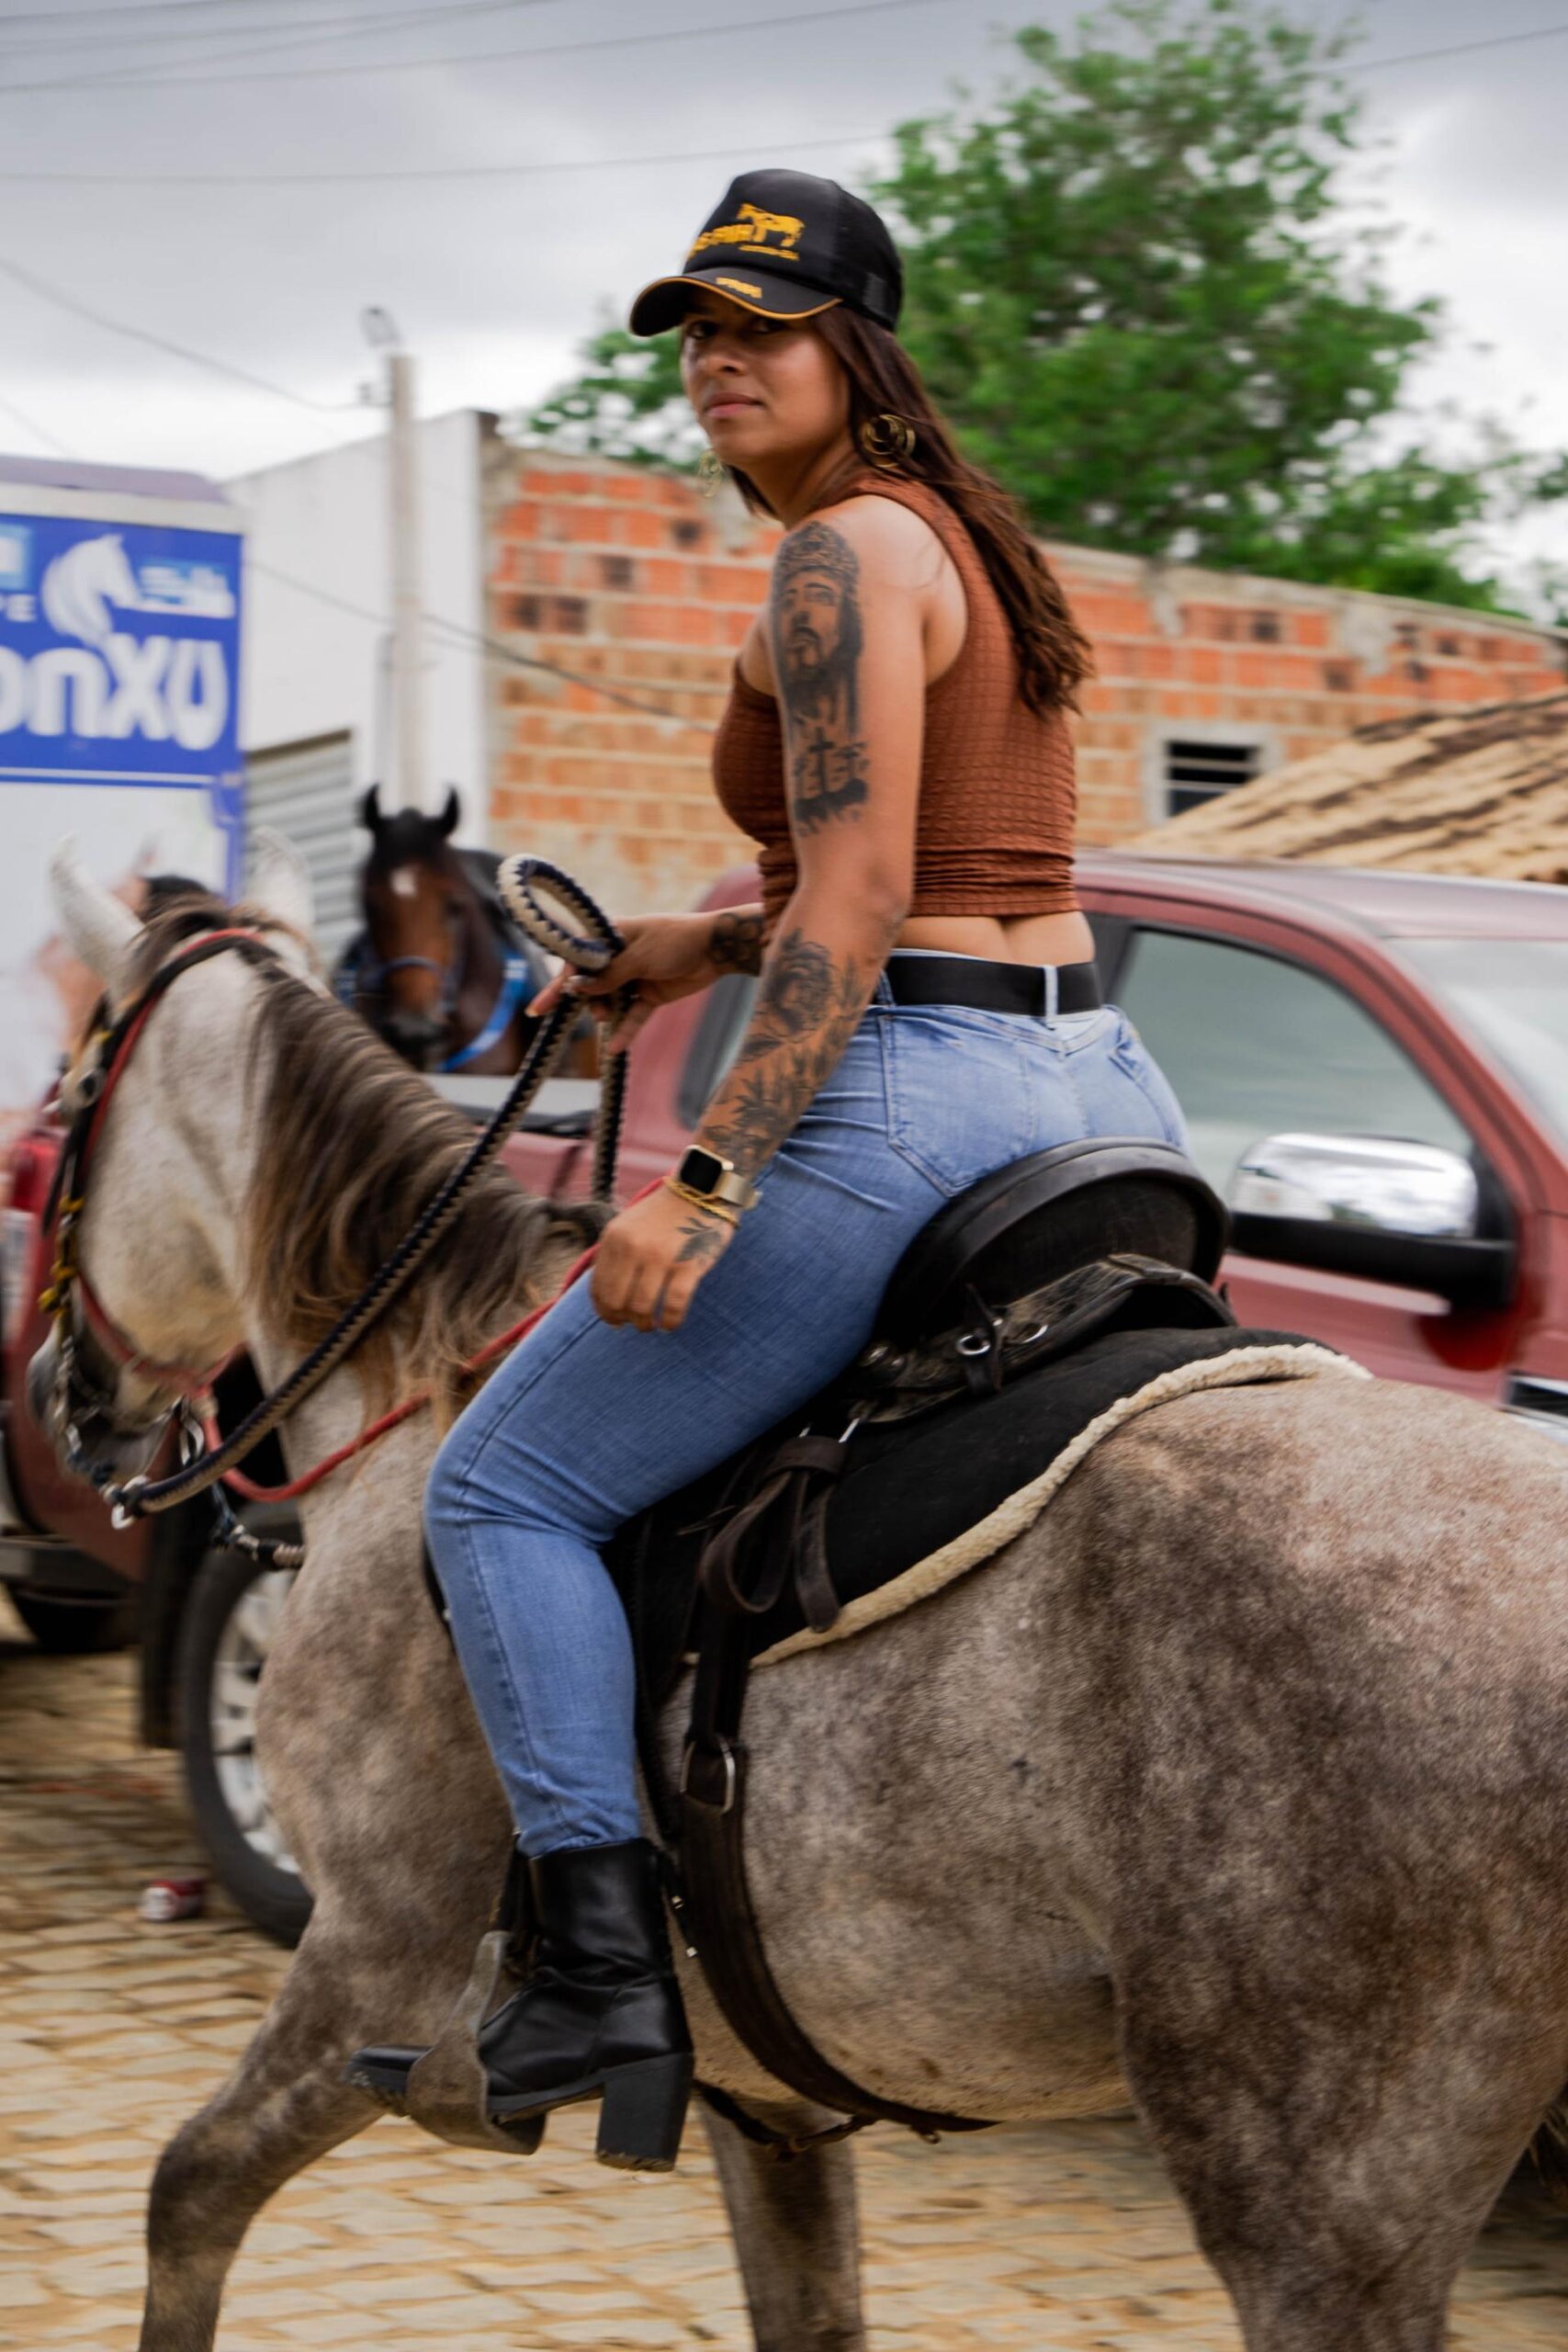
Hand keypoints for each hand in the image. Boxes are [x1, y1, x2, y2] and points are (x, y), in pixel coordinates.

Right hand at [531, 913, 725, 1054]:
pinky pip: (634, 1016)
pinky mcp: (651, 996)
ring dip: (606, 1013)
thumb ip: (609, 975)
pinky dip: (626, 1031)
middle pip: (591, 985)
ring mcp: (635, 978)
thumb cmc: (675, 940)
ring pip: (610, 1002)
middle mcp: (619, 957)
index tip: (543, 1006)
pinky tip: (614, 1049)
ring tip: (606, 1017)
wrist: (717, 948)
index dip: (562, 982)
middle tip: (590, 1011)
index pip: (578, 960)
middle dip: (586, 1001)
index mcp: (611, 937)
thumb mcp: (638, 956)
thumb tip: (577, 988)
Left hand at [590, 1184, 737, 1331]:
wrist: (702, 1189)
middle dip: (623, 1320)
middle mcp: (633, 1247)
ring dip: (646, 1324)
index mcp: (614, 1238)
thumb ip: (616, 1254)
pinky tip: (671, 1324)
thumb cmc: (665, 1213)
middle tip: (635, 1324)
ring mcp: (660, 1256)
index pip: (599, 1287)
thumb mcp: (629, 1226)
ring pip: (642, 1308)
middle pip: (617, 1302)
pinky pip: (673, 1306)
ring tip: (652, 1325)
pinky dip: (670, 1322)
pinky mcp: (688, 1264)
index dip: (604, 1311)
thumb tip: (607, 1298)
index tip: (614, 1320)